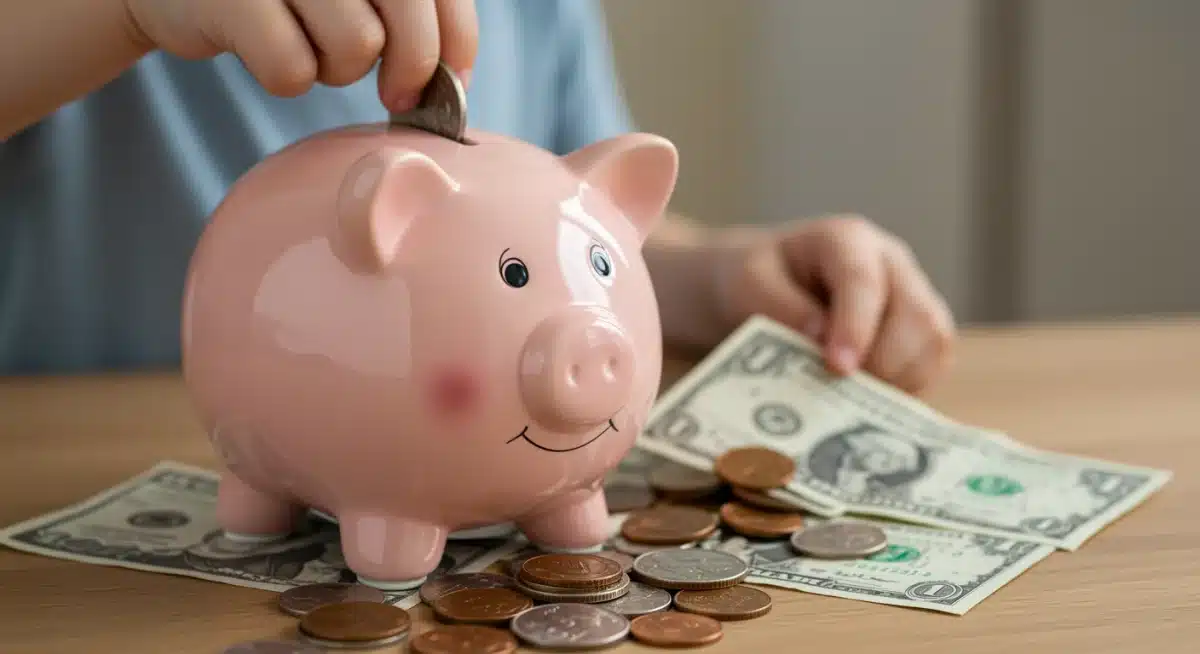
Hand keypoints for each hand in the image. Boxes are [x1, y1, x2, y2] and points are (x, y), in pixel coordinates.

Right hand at [124, 0, 477, 109]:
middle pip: (408, 19)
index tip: (453, 78)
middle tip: (399, 96)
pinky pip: (292, 70)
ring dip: (338, 68)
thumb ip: (407, 9)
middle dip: (412, 70)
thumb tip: (456, 77)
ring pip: (357, 46)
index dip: (457, 41)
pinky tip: (262, 49)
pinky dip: (284, 77)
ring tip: (308, 45)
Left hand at [713, 215, 955, 392]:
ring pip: (933, 343)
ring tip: (849, 399)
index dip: (855, 327)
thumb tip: (821, 338)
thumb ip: (781, 307)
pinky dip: (904, 390)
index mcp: (846, 241)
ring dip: (897, 380)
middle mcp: (891, 264)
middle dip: (882, 362)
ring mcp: (912, 296)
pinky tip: (866, 399)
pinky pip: (931, 366)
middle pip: (915, 315)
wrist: (764, 284)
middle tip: (839, 394)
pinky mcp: (919, 332)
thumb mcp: (748, 284)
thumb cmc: (755, 279)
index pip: (863, 281)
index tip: (838, 368)